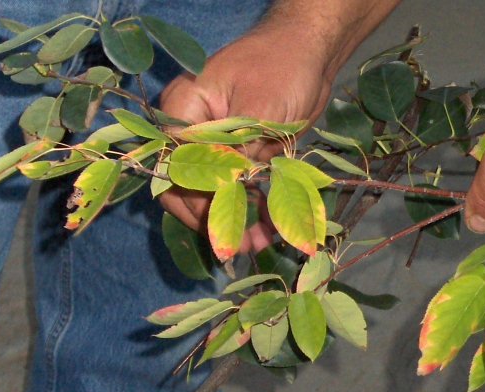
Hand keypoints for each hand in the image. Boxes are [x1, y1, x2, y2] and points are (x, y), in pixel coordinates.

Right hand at [159, 29, 335, 251]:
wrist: (311, 51)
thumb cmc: (281, 67)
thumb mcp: (259, 109)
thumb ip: (239, 151)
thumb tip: (228, 192)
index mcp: (184, 112)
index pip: (173, 168)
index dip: (193, 204)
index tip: (222, 229)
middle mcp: (194, 131)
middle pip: (190, 187)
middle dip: (216, 220)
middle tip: (244, 247)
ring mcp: (219, 144)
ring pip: (218, 192)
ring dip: (238, 219)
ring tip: (262, 244)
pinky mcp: (244, 154)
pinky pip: (242, 188)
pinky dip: (255, 207)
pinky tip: (272, 227)